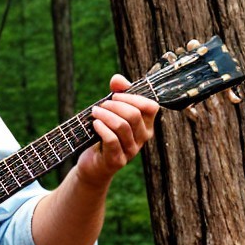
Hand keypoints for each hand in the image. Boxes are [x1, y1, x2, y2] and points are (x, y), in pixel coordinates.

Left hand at [75, 74, 158, 188]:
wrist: (94, 164)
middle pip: (134, 114)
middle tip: (102, 105)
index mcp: (146, 124)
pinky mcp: (117, 160)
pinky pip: (112, 140)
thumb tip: (117, 79)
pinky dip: (102, 128)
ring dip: (106, 115)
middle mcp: (143, 137)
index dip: (133, 97)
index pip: (151, 106)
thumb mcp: (112, 113)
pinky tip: (95, 124)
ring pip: (122, 126)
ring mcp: (131, 150)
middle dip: (115, 105)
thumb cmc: (105, 135)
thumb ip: (117, 94)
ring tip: (95, 112)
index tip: (115, 95)